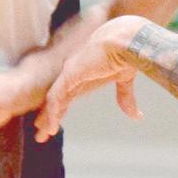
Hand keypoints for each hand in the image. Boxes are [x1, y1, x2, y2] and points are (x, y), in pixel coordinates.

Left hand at [34, 16, 148, 141]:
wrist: (125, 40)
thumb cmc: (125, 54)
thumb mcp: (124, 80)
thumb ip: (125, 98)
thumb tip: (137, 117)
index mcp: (84, 75)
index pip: (66, 96)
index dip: (59, 111)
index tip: (54, 127)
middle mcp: (73, 74)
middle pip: (55, 100)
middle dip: (47, 118)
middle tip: (40, 135)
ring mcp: (69, 73)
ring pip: (52, 101)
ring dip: (47, 119)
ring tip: (41, 137)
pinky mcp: (69, 74)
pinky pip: (56, 98)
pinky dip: (53, 114)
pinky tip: (53, 128)